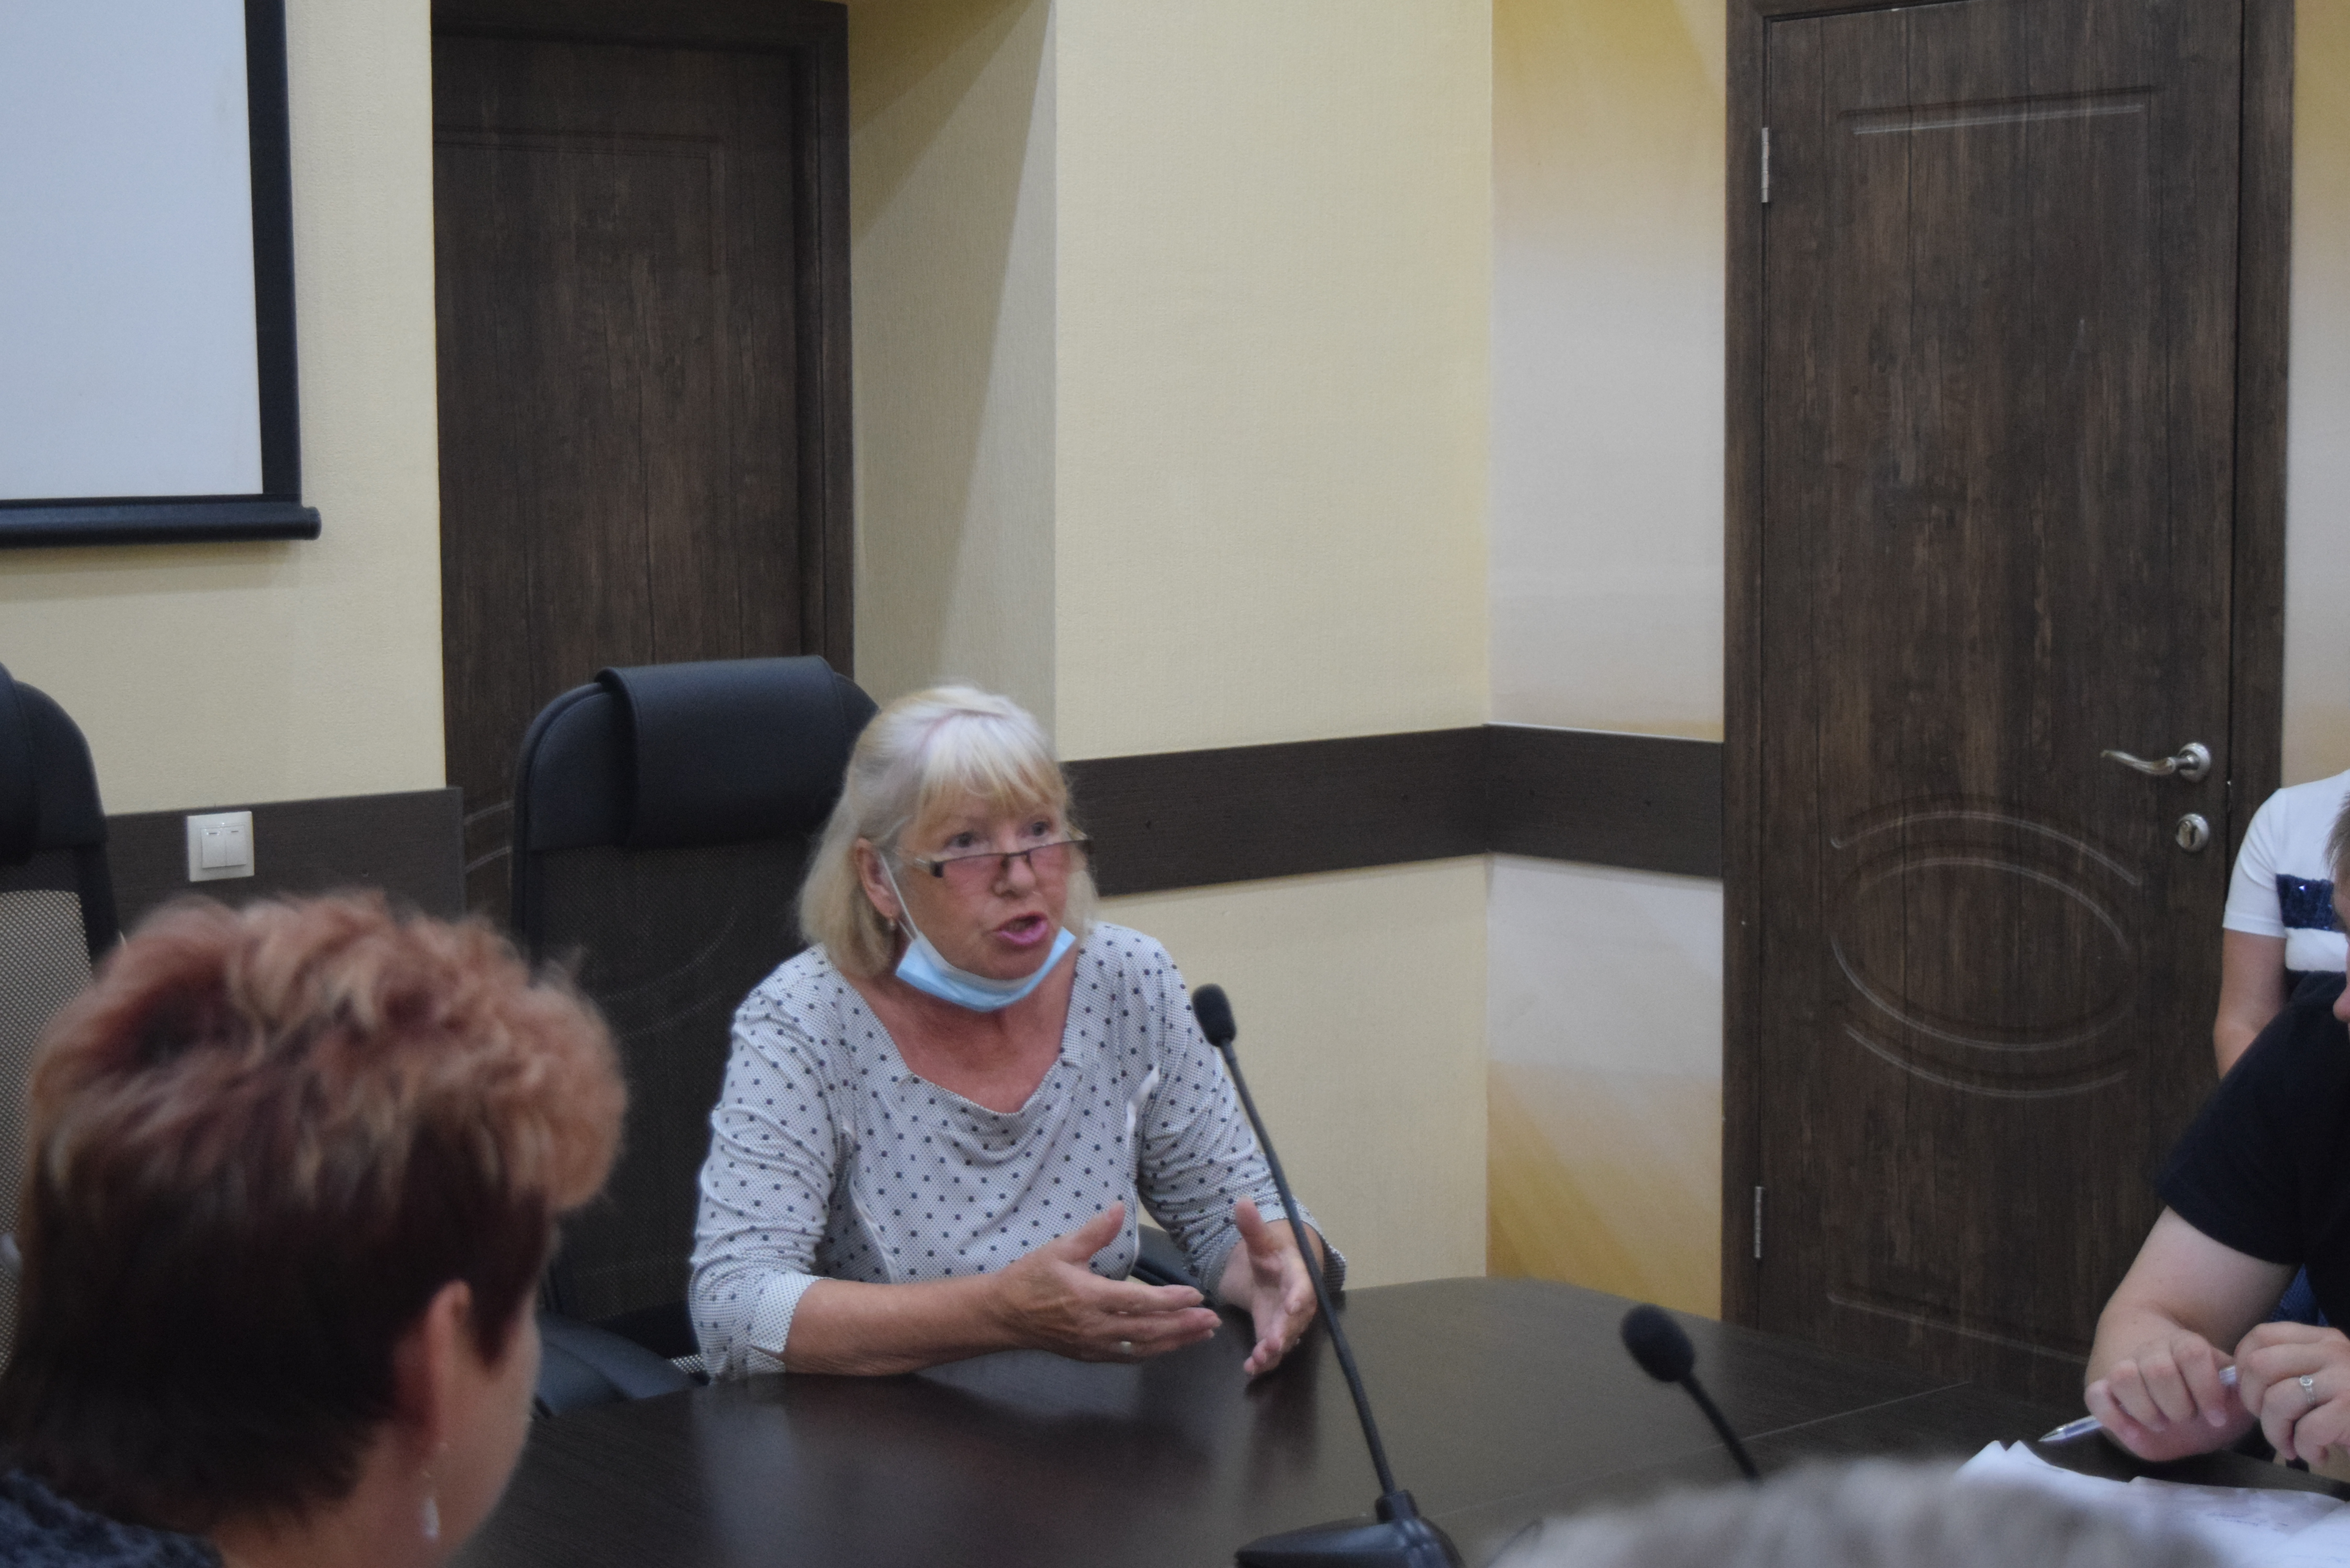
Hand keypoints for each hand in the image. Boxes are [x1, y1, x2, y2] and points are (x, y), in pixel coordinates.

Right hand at [993, 1203, 1219, 1362]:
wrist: (1004, 1314)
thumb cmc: (1032, 1277)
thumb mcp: (1061, 1248)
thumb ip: (1094, 1232)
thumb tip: (1120, 1208)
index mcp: (1088, 1297)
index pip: (1138, 1302)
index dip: (1170, 1301)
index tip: (1196, 1296)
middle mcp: (1094, 1326)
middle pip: (1148, 1331)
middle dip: (1183, 1326)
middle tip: (1212, 1320)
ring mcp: (1093, 1345)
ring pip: (1142, 1349)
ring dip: (1175, 1343)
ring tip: (1203, 1334)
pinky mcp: (1090, 1355)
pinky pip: (1128, 1357)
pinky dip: (1153, 1352)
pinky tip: (1171, 1345)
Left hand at [1223, 1197, 1320, 1377]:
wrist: (1271, 1270)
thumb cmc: (1270, 1252)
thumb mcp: (1260, 1239)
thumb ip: (1252, 1226)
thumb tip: (1242, 1201)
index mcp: (1297, 1275)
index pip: (1302, 1287)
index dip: (1298, 1297)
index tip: (1292, 1307)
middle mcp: (1296, 1301)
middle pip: (1295, 1320)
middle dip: (1285, 1332)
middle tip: (1273, 1343)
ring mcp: (1286, 1321)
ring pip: (1285, 1339)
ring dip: (1273, 1351)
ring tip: (1259, 1361)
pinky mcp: (1274, 1333)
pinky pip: (1272, 1350)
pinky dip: (1263, 1361)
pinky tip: (1250, 1369)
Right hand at [2083, 1328, 2246, 1460]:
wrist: (2174, 1390)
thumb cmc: (2209, 1398)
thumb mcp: (2233, 1396)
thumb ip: (2243, 1396)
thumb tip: (2250, 1396)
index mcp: (2186, 1346)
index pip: (2191, 1352)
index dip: (2206, 1387)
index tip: (2217, 1417)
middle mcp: (2152, 1351)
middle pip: (2158, 1368)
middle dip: (2177, 1404)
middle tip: (2187, 1419)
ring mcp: (2124, 1367)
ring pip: (2124, 1376)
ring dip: (2145, 1408)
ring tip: (2160, 1424)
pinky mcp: (2102, 1389)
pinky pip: (2095, 1395)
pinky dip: (2113, 1416)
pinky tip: (2134, 1433)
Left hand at [2234, 1323, 2349, 1464]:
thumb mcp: (2323, 1377)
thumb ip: (2288, 1370)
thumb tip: (2234, 1381)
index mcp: (2321, 1339)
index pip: (2261, 1336)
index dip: (2243, 1366)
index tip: (2252, 1394)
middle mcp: (2333, 1351)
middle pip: (2260, 1366)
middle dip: (2252, 1401)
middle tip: (2270, 1423)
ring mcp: (2345, 1379)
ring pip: (2279, 1399)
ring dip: (2276, 1431)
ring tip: (2291, 1445)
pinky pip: (2309, 1428)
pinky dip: (2305, 1448)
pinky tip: (2316, 1454)